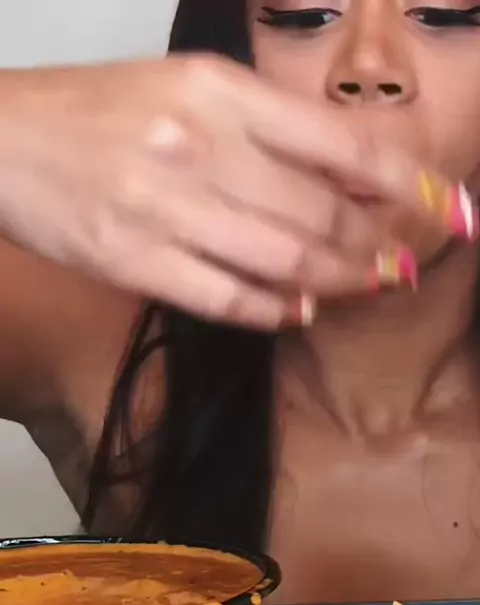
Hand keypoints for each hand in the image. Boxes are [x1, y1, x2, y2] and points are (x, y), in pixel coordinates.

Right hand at [0, 56, 473, 329]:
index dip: (404, 183)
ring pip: (284, 262)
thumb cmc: (101, 114)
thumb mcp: (192, 93)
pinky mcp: (136, 263)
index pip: (340, 142)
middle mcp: (200, 147)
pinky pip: (227, 298)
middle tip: (402, 264)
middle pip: (321, 214)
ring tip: (364, 287)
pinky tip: (295, 312)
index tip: (444, 209)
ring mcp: (166, 209)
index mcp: (219, 93)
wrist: (7, 141)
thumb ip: (268, 132)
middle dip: (377, 247)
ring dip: (337, 282)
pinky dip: (272, 311)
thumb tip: (346, 182)